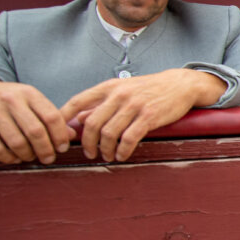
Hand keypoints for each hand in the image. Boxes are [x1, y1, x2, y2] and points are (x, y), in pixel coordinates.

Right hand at [0, 78, 73, 163]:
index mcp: (29, 93)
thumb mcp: (30, 100)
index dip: (60, 136)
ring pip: (17, 142)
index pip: (52, 117)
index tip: (62, 148)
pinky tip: (14, 158)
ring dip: (27, 155)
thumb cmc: (8, 100)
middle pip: (36, 132)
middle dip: (46, 150)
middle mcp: (11, 100)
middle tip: (49, 158)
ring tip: (30, 157)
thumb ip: (50, 117)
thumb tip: (72, 135)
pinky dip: (9, 158)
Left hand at [60, 69, 226, 161]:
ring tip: (107, 156)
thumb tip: (78, 119)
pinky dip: (122, 150)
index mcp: (109, 87)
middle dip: (87, 143)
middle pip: (92, 123)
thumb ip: (99, 104)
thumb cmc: (150, 88)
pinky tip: (122, 155)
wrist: (180, 84)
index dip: (63, 118)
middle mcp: (119, 95)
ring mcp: (134, 106)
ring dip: (104, 149)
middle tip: (89, 153)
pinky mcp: (149, 116)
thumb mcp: (122, 90)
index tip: (59, 134)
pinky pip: (129, 138)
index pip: (77, 101)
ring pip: (109, 133)